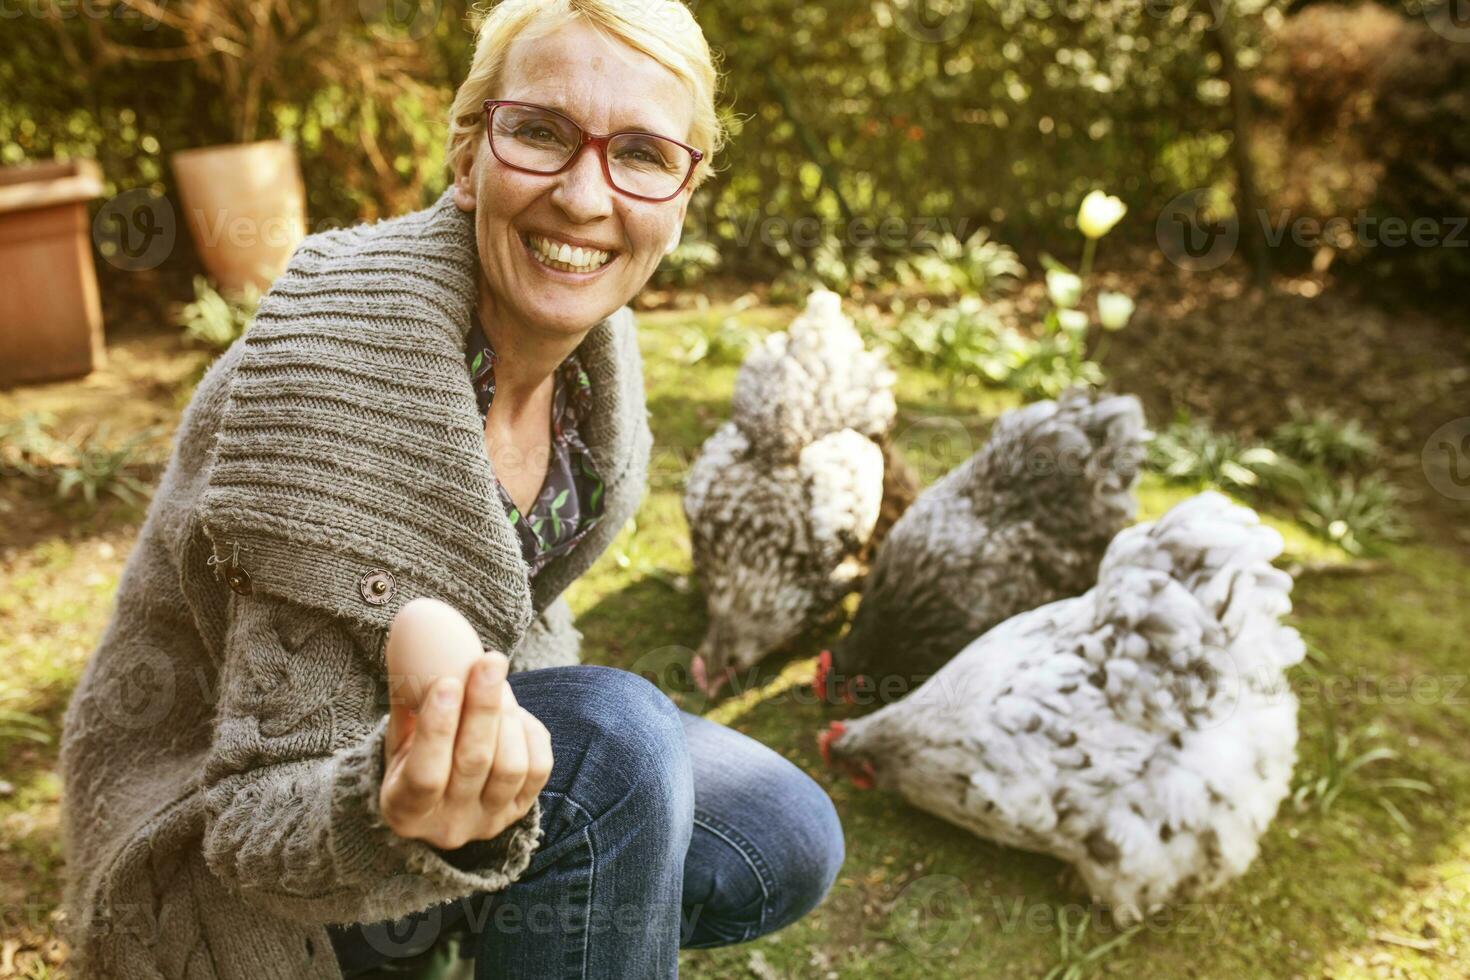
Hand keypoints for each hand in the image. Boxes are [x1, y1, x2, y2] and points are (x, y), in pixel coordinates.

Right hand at [379, 601, 552, 849]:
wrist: (439, 800)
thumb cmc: (412, 754)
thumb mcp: (399, 734)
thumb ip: (408, 697)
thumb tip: (416, 634)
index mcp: (404, 810)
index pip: (424, 774)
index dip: (437, 728)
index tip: (447, 681)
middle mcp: (448, 826)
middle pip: (474, 762)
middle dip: (483, 707)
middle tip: (490, 660)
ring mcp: (488, 821)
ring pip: (510, 767)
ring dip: (507, 716)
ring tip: (497, 685)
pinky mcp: (521, 812)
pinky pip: (539, 768)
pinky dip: (530, 732)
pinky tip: (515, 713)